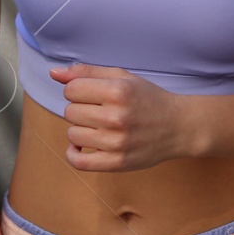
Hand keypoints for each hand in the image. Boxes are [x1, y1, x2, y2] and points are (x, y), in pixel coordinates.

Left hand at [50, 63, 193, 171]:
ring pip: (72, 134)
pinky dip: (74, 154)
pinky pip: (78, 161)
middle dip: (82, 109)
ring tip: (100, 127)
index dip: (79, 90)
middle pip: (70, 112)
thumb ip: (88, 72)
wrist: (180, 126)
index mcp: (118, 91)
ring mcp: (116, 142)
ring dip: (81, 130)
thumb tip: (53, 72)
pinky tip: (83, 146)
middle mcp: (116, 116)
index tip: (94, 95)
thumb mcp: (124, 78)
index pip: (71, 89)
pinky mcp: (117, 162)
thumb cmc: (150, 100)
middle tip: (101, 111)